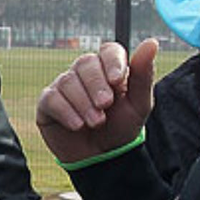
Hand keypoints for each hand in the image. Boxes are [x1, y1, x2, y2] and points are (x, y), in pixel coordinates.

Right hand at [35, 39, 156, 164]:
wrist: (101, 157)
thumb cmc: (120, 128)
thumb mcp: (139, 106)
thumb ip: (144, 75)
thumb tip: (152, 42)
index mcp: (108, 69)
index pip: (108, 51)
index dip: (112, 62)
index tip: (118, 81)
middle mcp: (84, 73)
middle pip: (85, 63)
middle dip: (97, 85)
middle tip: (106, 106)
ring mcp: (64, 85)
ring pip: (68, 81)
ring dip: (84, 104)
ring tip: (96, 123)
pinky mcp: (47, 101)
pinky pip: (52, 98)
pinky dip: (66, 112)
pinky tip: (77, 125)